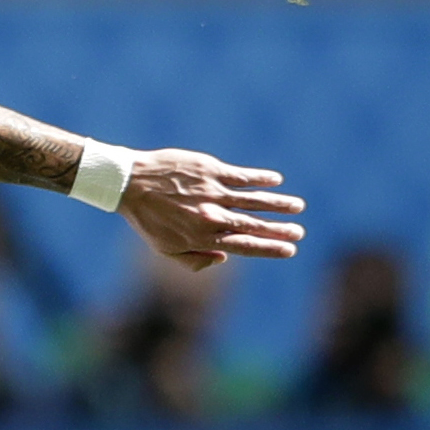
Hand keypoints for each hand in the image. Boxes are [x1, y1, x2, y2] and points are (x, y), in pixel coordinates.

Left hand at [120, 151, 304, 271]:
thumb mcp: (165, 249)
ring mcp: (211, 191)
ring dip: (278, 204)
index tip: (290, 249)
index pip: (244, 245)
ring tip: (297, 207)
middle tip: (300, 232)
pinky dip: (260, 178)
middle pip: (253, 225)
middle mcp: (210, 216)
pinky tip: (276, 179)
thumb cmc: (147, 219)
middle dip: (279, 230)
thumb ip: (195, 260)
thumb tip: (224, 258)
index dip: (269, 248)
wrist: (129, 183)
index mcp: (202, 238)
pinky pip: (241, 175)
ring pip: (253, 200)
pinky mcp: (209, 169)